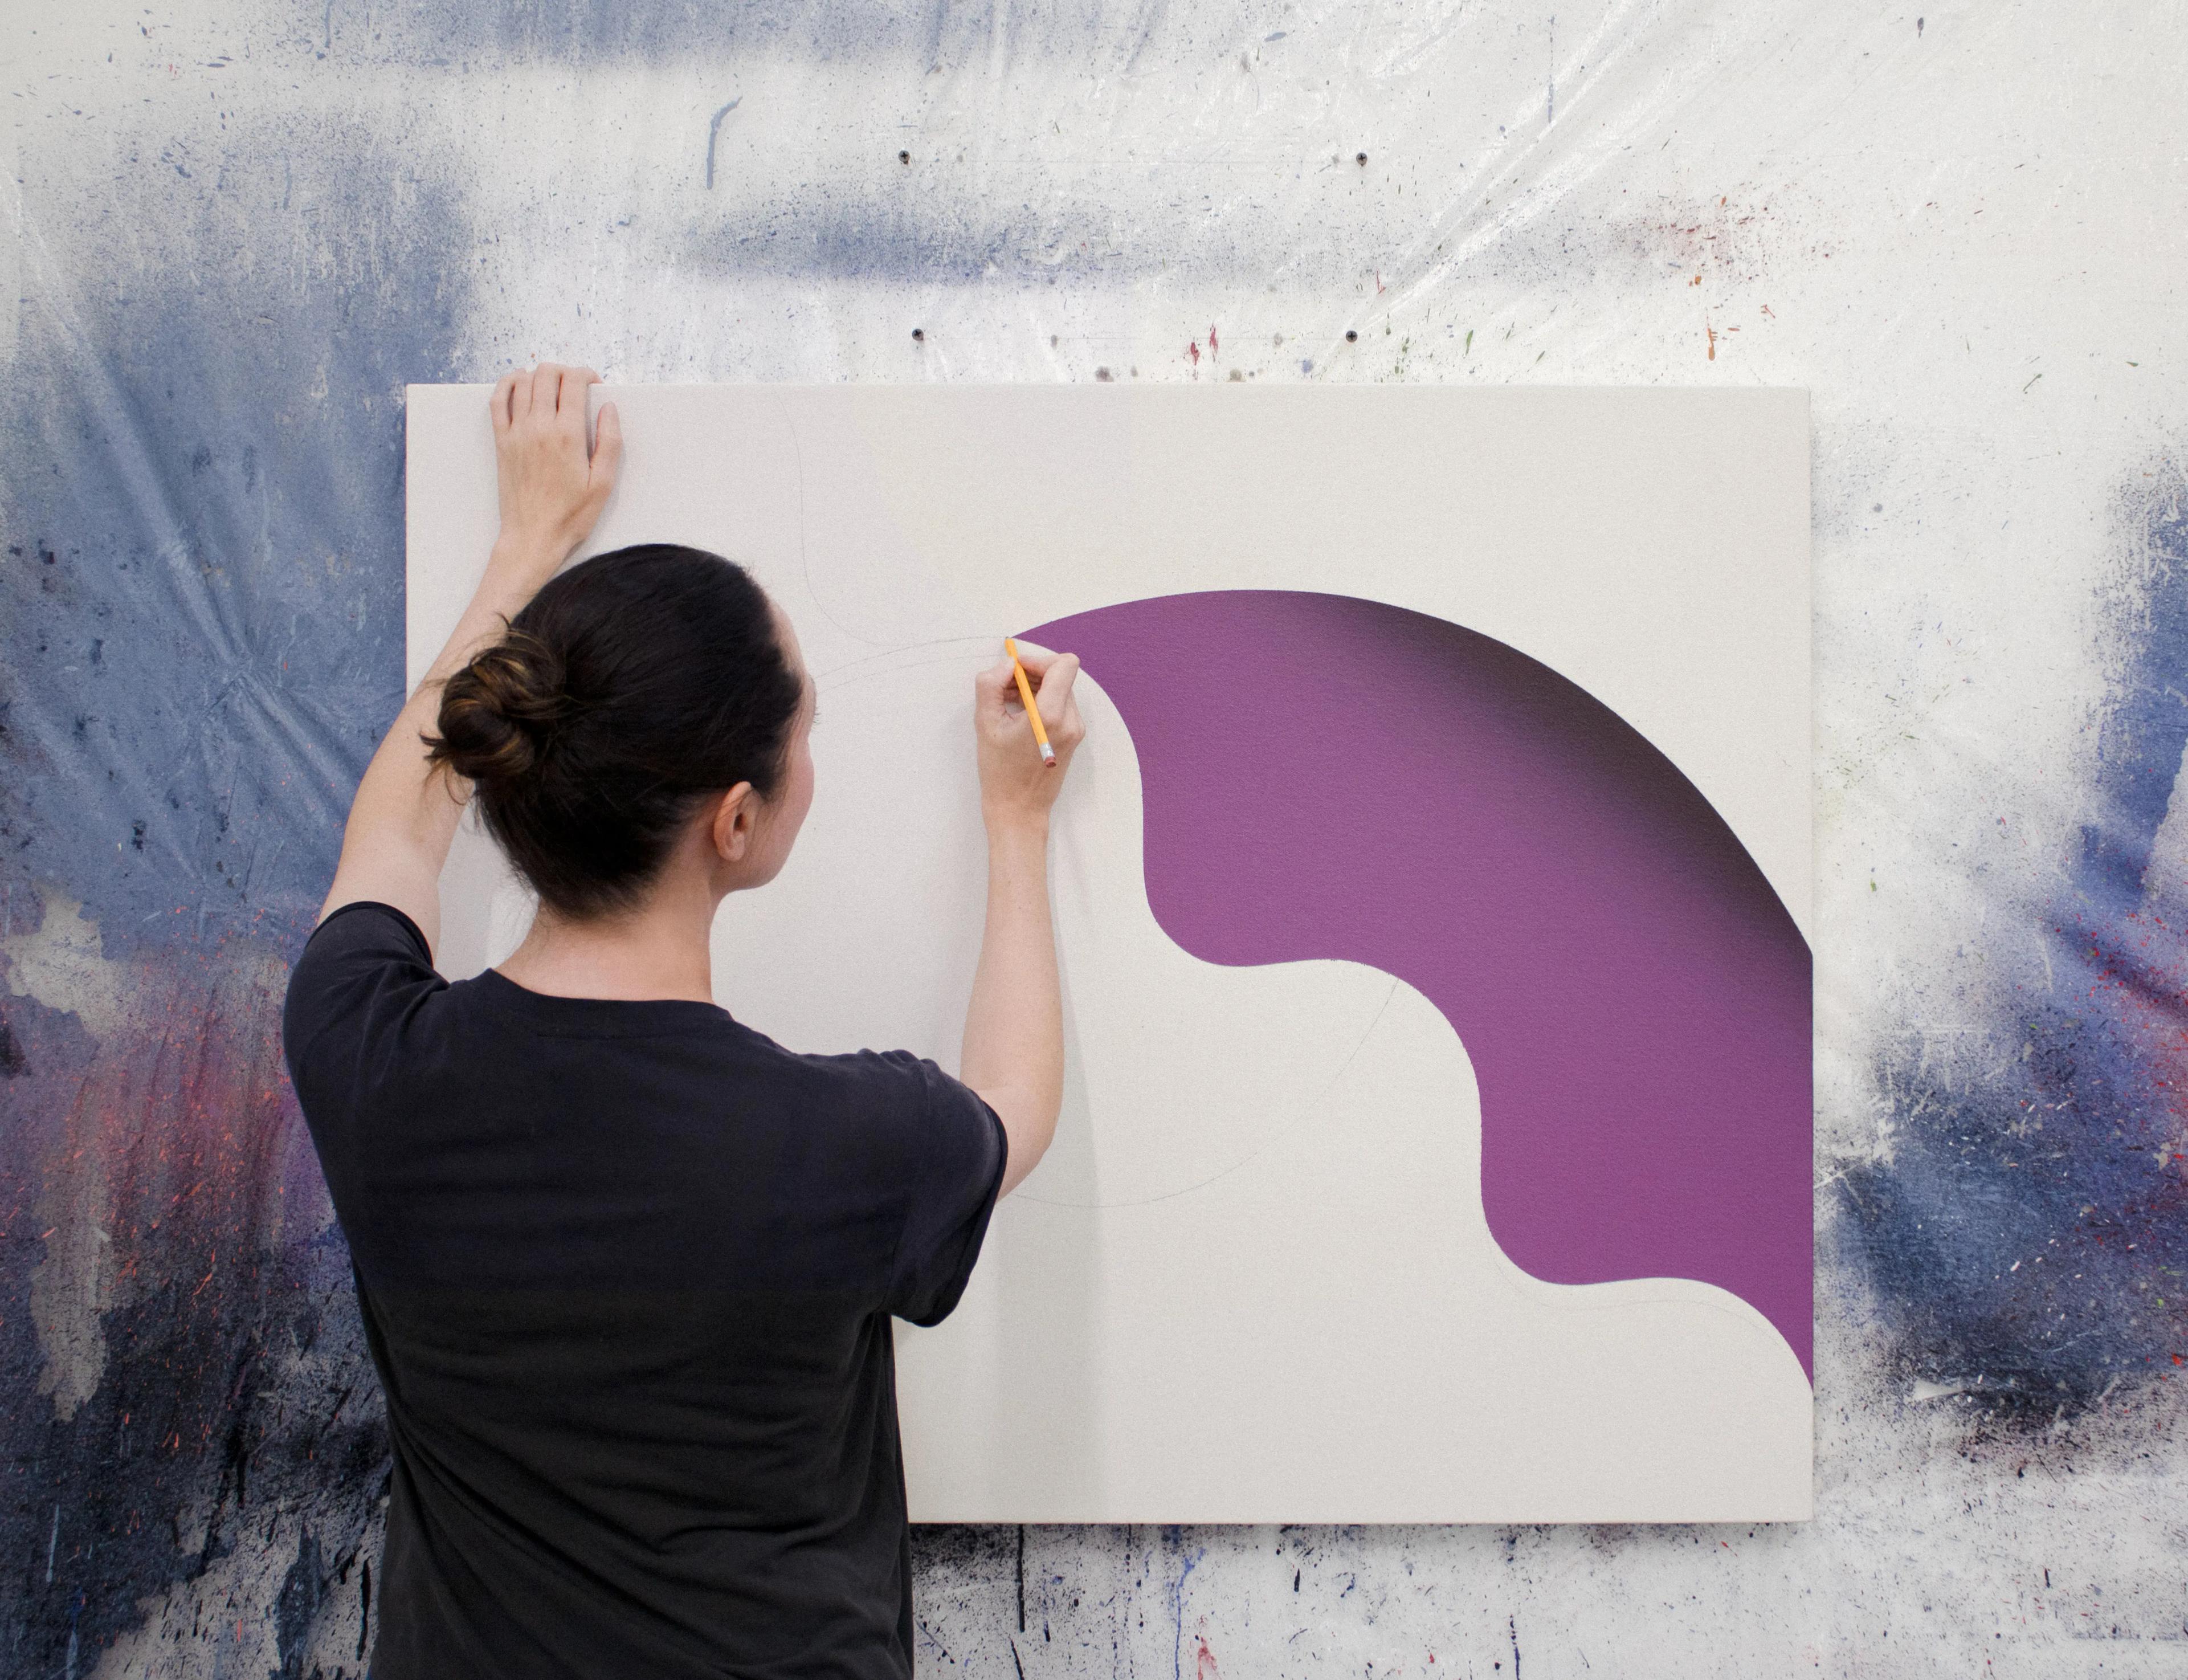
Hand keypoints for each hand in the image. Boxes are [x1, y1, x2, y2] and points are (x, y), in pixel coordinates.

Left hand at [489, 363, 621, 574]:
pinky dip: (508, 384)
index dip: (586, 374)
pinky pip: (498, 400)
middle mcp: (539, 427)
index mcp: (568, 435)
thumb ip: (609, 442)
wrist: (533, 537)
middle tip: (575, 386)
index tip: (594, 385)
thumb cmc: (570, 516)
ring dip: (540, 375)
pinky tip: (520, 384)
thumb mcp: (603, 484)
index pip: (573, 382)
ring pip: (524, 381)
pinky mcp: (502, 441)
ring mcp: (516, 432)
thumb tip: (608, 408)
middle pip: (546, 374)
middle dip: (564, 371)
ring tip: (553, 386)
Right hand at [974, 645, 1084, 830]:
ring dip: (1035, 688)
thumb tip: (1007, 664)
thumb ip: (991, 685)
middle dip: (1031, 674)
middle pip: (1060, 675)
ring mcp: (1075, 730)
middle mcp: (1071, 721)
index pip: (1063, 665)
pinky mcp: (1074, 737)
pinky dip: (1042, 702)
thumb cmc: (1000, 773)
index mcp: (1051, 716)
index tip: (1015, 670)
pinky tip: (1019, 715)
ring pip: (1061, 689)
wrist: (1019, 811)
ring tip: (1007, 702)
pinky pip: (1061, 705)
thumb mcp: (985, 724)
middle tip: (1004, 686)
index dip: (1037, 660)